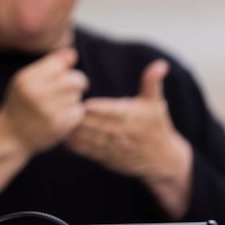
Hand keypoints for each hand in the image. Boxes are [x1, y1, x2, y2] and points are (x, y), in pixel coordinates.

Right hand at [0, 47, 88, 155]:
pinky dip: (74, 113)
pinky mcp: (59, 126)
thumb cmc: (21, 103)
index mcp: (28, 79)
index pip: (60, 63)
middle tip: (74, 87)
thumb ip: (48, 66)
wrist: (11, 135)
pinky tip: (62, 115)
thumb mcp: (25, 81)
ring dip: (73, 99)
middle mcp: (38, 93)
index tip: (64, 73)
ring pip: (77, 96)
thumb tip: (73, 53)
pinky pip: (78, 112)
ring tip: (60, 104)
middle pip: (76, 79)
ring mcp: (49, 111)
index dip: (66, 66)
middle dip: (78, 82)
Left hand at [65, 59, 191, 216]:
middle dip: (80, 118)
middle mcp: (123, 133)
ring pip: (91, 139)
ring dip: (76, 131)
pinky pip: (90, 152)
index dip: (98, 108)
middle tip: (63, 108)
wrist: (163, 160)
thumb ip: (151, 83)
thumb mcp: (155, 104)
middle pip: (97, 125)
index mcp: (132, 117)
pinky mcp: (109, 159)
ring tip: (61, 121)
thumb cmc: (156, 126)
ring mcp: (115, 148)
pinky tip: (65, 137)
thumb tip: (161, 63)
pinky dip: (77, 146)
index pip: (113, 112)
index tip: (84, 104)